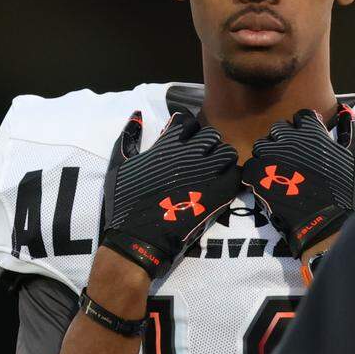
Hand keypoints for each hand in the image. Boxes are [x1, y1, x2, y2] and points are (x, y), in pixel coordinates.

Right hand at [101, 111, 240, 277]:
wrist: (138, 238)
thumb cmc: (125, 203)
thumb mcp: (119, 166)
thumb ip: (129, 137)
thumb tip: (137, 114)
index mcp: (166, 146)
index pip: (189, 122)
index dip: (188, 131)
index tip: (184, 142)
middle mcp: (189, 155)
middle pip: (211, 135)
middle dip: (207, 145)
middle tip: (199, 159)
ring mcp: (206, 174)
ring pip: (228, 153)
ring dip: (221, 159)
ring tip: (212, 171)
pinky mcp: (218, 194)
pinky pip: (235, 175)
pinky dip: (230, 178)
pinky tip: (219, 186)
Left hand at [242, 106, 354, 258]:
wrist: (326, 223)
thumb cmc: (345, 191)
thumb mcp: (353, 157)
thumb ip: (349, 130)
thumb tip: (344, 110)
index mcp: (312, 132)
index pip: (301, 116)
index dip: (303, 128)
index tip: (306, 142)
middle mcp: (289, 139)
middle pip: (278, 129)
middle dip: (283, 141)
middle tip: (292, 160)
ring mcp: (271, 157)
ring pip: (261, 146)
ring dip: (268, 156)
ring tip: (279, 173)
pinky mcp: (257, 175)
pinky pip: (250, 166)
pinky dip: (256, 174)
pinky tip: (268, 184)